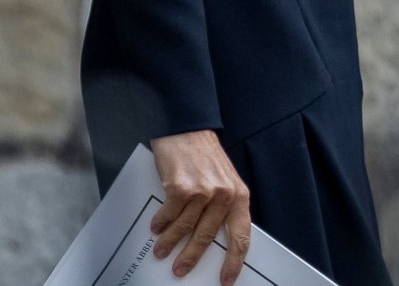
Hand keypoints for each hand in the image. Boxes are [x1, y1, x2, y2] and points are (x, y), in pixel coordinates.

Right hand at [150, 130, 250, 283]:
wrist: (187, 129)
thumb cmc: (205, 155)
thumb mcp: (225, 179)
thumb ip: (223, 206)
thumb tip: (214, 239)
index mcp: (238, 194)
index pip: (241, 235)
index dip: (234, 261)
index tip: (226, 280)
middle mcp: (223, 194)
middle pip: (207, 238)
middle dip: (191, 258)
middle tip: (181, 270)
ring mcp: (202, 191)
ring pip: (184, 230)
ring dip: (170, 244)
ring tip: (162, 250)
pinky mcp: (180, 189)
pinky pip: (168, 217)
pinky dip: (161, 225)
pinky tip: (157, 226)